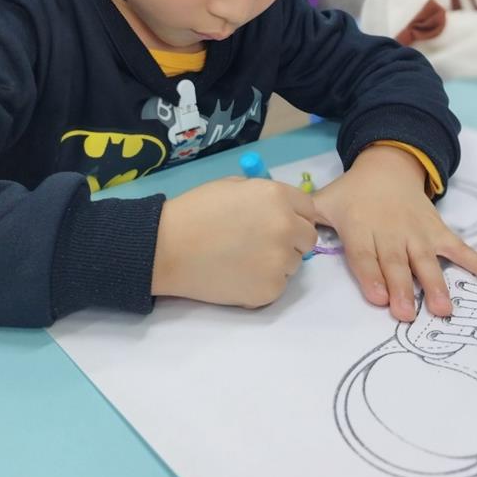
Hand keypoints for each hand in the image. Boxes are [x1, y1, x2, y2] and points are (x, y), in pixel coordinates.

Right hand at [152, 179, 318, 307]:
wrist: (167, 247)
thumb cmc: (195, 210)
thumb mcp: (233, 186)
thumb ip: (264, 195)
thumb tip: (282, 210)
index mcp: (277, 197)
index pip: (308, 209)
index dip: (294, 215)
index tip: (278, 223)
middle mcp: (286, 227)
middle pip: (307, 238)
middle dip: (291, 240)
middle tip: (262, 244)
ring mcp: (280, 261)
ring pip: (294, 263)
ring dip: (277, 261)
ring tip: (243, 259)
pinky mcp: (270, 289)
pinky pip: (278, 285)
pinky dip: (263, 282)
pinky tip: (238, 275)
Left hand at [310, 146, 476, 321]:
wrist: (386, 166)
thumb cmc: (352, 194)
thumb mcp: (325, 201)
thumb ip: (306, 219)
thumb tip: (284, 233)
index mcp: (360, 227)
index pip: (365, 254)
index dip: (371, 275)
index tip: (380, 298)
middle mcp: (390, 232)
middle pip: (396, 263)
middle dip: (402, 288)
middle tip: (408, 314)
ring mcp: (417, 232)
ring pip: (426, 260)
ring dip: (436, 284)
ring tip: (444, 309)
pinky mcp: (438, 231)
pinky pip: (460, 248)